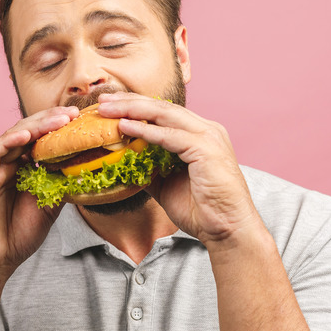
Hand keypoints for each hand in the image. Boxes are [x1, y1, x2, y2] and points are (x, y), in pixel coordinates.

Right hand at [0, 105, 79, 288]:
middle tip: (73, 113)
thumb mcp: (48, 207)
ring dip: (35, 127)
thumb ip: (60, 186)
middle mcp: (4, 165)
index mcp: (19, 169)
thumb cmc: (17, 237)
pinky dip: (9, 142)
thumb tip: (84, 168)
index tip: (80, 120)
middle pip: (27, 133)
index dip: (57, 129)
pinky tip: (27, 136)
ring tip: (58, 120)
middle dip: (50, 121)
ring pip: (12, 138)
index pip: (39, 141)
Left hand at [97, 93, 261, 245]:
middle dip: (129, 101)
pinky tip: (125, 127)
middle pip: (162, 107)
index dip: (135, 105)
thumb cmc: (202, 210)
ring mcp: (209, 137)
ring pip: (164, 115)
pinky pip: (170, 136)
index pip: (163, 112)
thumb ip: (148, 168)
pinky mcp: (206, 150)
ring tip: (107, 109)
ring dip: (132, 110)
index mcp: (199, 134)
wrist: (227, 231)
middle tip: (103, 100)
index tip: (109, 105)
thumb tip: (122, 163)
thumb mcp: (166, 184)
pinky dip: (146, 130)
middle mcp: (206, 130)